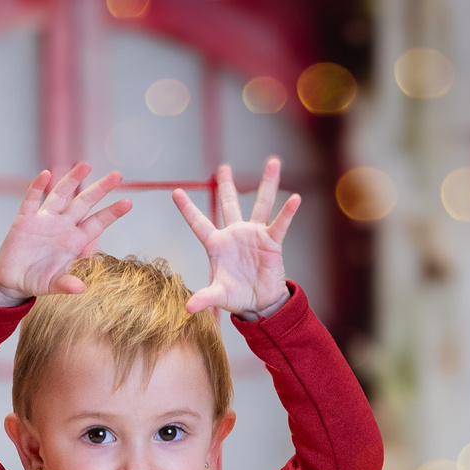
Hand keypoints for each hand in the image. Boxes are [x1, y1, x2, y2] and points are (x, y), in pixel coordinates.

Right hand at [0, 165, 129, 302]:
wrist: (13, 279)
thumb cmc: (37, 280)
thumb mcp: (52, 285)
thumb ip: (65, 284)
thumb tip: (80, 288)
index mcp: (74, 241)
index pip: (97, 223)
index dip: (112, 213)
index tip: (128, 202)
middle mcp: (62, 226)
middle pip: (84, 203)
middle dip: (100, 189)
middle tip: (117, 175)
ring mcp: (44, 220)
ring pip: (60, 195)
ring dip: (71, 180)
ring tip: (85, 166)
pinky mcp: (25, 220)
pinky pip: (31, 200)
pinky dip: (37, 187)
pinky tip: (45, 174)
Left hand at [172, 159, 298, 316]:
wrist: (259, 304)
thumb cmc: (236, 297)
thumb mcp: (218, 296)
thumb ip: (204, 298)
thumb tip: (188, 308)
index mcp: (216, 245)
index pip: (199, 223)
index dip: (187, 209)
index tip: (175, 192)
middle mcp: (235, 235)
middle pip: (230, 204)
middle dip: (227, 184)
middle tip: (223, 167)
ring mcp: (254, 235)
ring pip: (260, 204)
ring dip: (267, 183)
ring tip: (273, 161)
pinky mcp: (271, 242)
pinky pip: (280, 224)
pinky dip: (287, 212)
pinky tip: (295, 198)